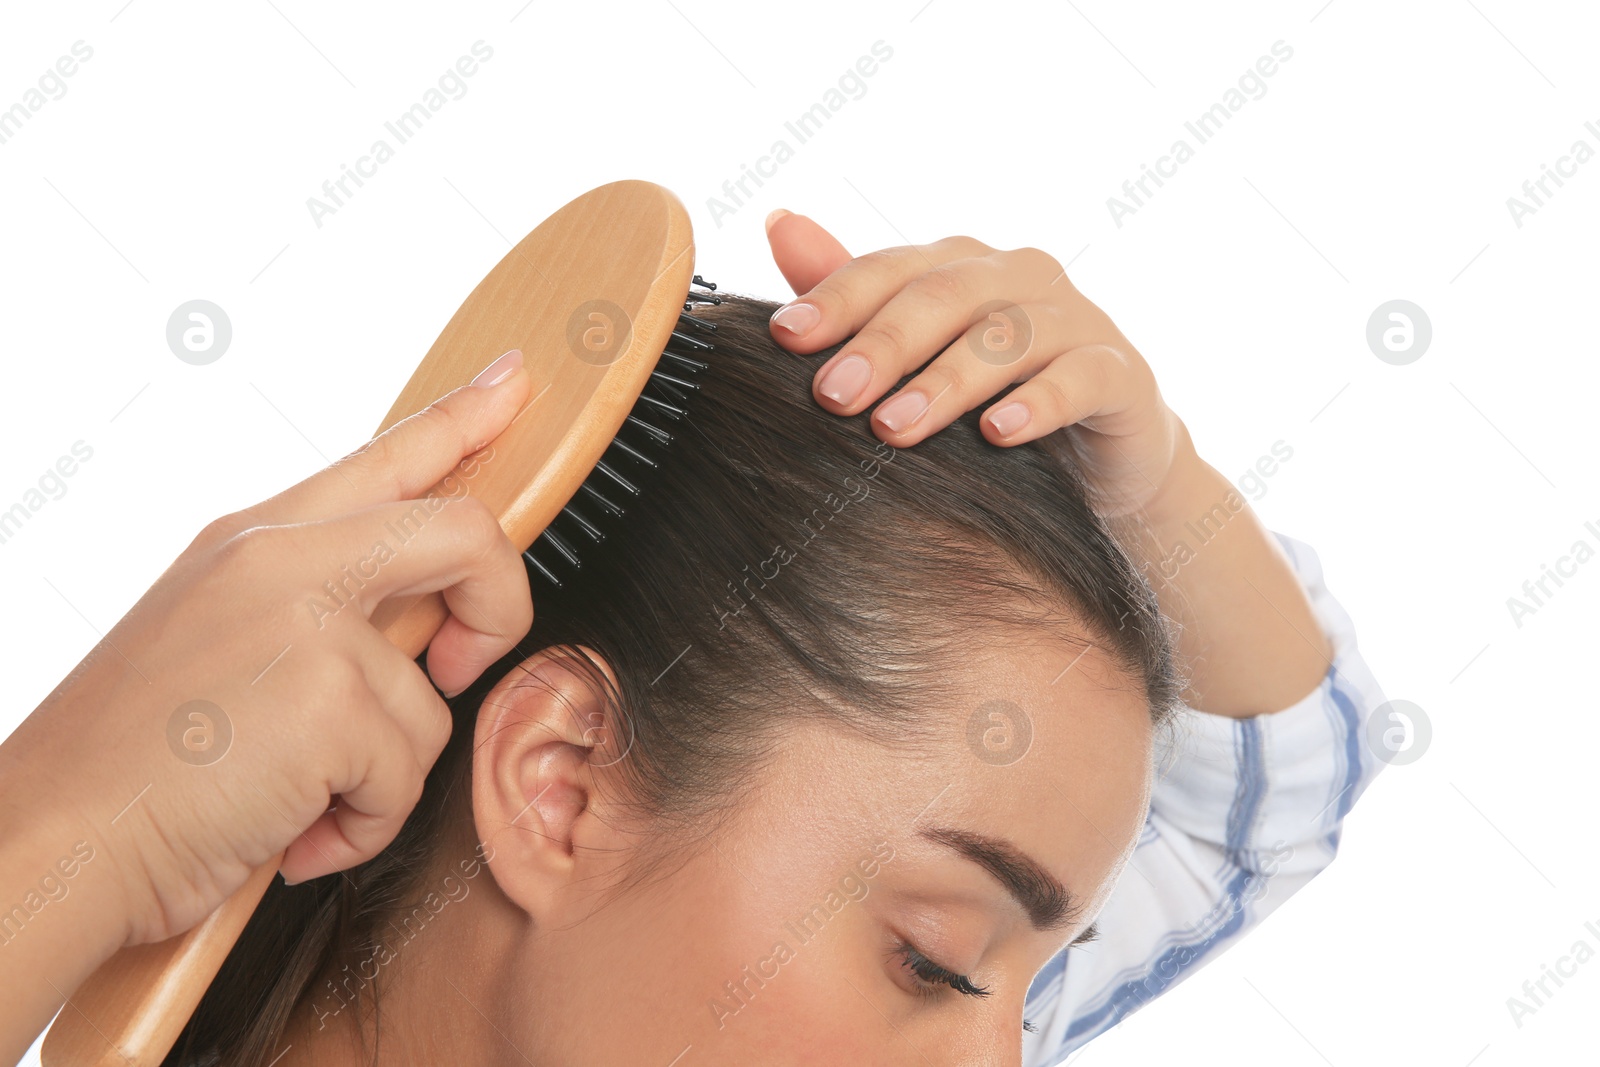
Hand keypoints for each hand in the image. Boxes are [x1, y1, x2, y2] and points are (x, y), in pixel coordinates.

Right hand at [1, 352, 533, 947]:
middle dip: (502, 603)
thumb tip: (424, 621)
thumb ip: (313, 606)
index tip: (511, 382)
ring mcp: (310, 622)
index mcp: (254, 540)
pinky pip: (407, 775)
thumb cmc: (126, 762)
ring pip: (430, 699)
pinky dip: (363, 825)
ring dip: (379, 776)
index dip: (462, 418)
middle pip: (463, 529)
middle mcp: (284, 561)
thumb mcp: (215, 639)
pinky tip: (292, 829)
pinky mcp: (331, 699)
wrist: (49, 837)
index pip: (382, 456)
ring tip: (295, 796)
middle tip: (466, 661)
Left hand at [764, 210, 1194, 517]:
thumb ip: (853, 298)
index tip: (782, 336)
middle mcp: (1019, 277)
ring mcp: (1076, 319)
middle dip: (882, 345)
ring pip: (1006, 337)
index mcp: (960, 267)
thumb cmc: (990, 402)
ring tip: (894, 428)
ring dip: (946, 382)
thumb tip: (778, 221)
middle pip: (943, 296)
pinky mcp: (1120, 373)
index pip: (889, 270)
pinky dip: (1039, 402)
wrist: (1099, 464)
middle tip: (831, 396)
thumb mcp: (916, 357)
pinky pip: (1080, 378)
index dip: (836, 298)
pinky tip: (999, 434)